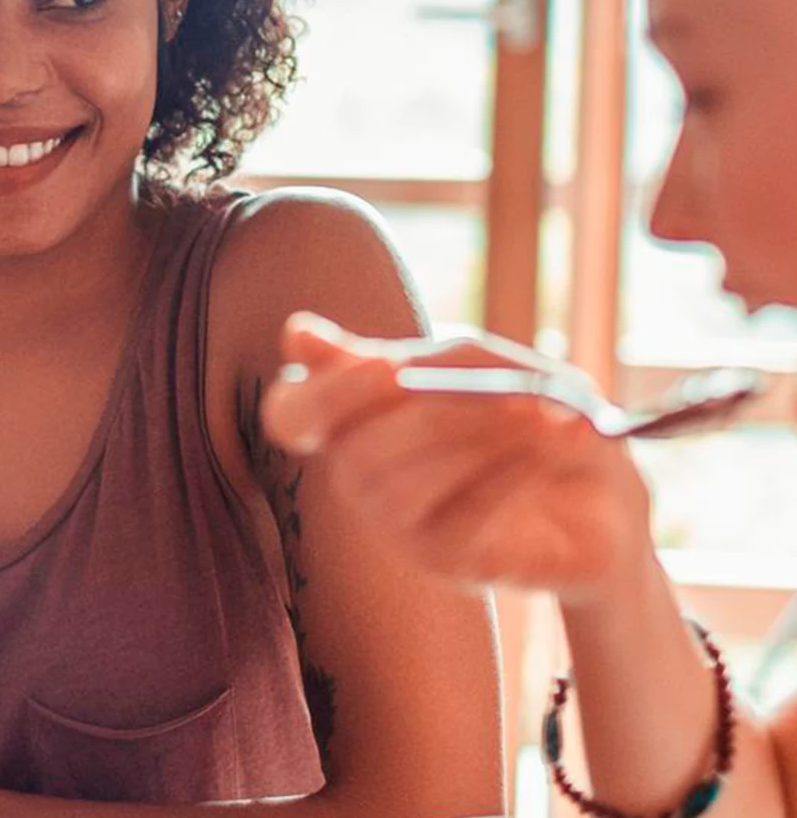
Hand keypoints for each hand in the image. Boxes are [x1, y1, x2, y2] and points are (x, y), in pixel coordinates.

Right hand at [262, 314, 657, 605]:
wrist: (602, 489)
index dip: (325, 395)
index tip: (386, 368)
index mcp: (352, 416)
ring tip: (545, 413)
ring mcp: (394, 526)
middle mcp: (356, 475)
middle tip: (512, 392)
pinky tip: (556, 443)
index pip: (291, 416)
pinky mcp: (444, 561)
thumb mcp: (484, 365)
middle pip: (354, 455)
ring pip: (403, 491)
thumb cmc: (526, 413)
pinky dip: (513, 473)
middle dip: (435, 417)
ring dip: (480, 442)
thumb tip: (297, 332)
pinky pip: (463, 518)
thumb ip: (414, 358)